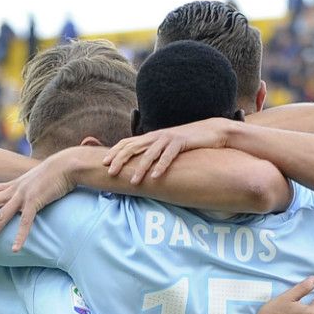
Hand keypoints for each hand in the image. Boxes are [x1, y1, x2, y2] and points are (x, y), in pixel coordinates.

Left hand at [0, 155, 76, 252]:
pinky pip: (25, 222)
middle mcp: (13, 190)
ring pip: (1, 217)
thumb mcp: (33, 181)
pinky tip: (15, 249)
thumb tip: (20, 198)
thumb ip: (24, 189)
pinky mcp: (35, 202)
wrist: (67, 165)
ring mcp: (23, 196)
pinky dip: (20, 236)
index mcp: (11, 185)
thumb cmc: (53, 174)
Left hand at [102, 118, 235, 183]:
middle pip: (133, 147)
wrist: (210, 131)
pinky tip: (155, 177)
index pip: (127, 142)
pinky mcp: (181, 142)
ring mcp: (168, 138)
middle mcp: (156, 136)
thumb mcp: (166, 146)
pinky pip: (168, 156)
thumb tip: (140, 165)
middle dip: (120, 160)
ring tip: (133, 181)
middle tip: (110, 173)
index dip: (114, 152)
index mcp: (151, 137)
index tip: (103, 163)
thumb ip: (153, 152)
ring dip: (140, 168)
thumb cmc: (186, 142)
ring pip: (149, 153)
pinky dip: (161, 166)